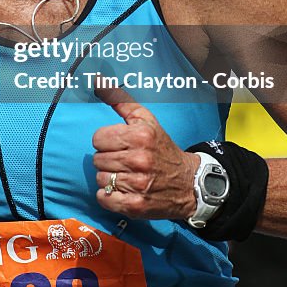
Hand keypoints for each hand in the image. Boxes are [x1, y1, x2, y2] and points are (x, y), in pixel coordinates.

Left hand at [92, 84, 198, 221]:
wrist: (188, 182)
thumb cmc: (161, 148)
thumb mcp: (145, 120)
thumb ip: (120, 100)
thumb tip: (98, 81)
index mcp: (140, 136)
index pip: (98, 138)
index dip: (106, 141)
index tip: (119, 145)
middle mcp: (139, 159)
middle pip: (98, 159)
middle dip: (108, 159)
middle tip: (124, 161)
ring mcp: (137, 184)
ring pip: (100, 178)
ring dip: (109, 178)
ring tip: (126, 175)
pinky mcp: (136, 205)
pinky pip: (104, 198)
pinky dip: (109, 196)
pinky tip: (123, 190)